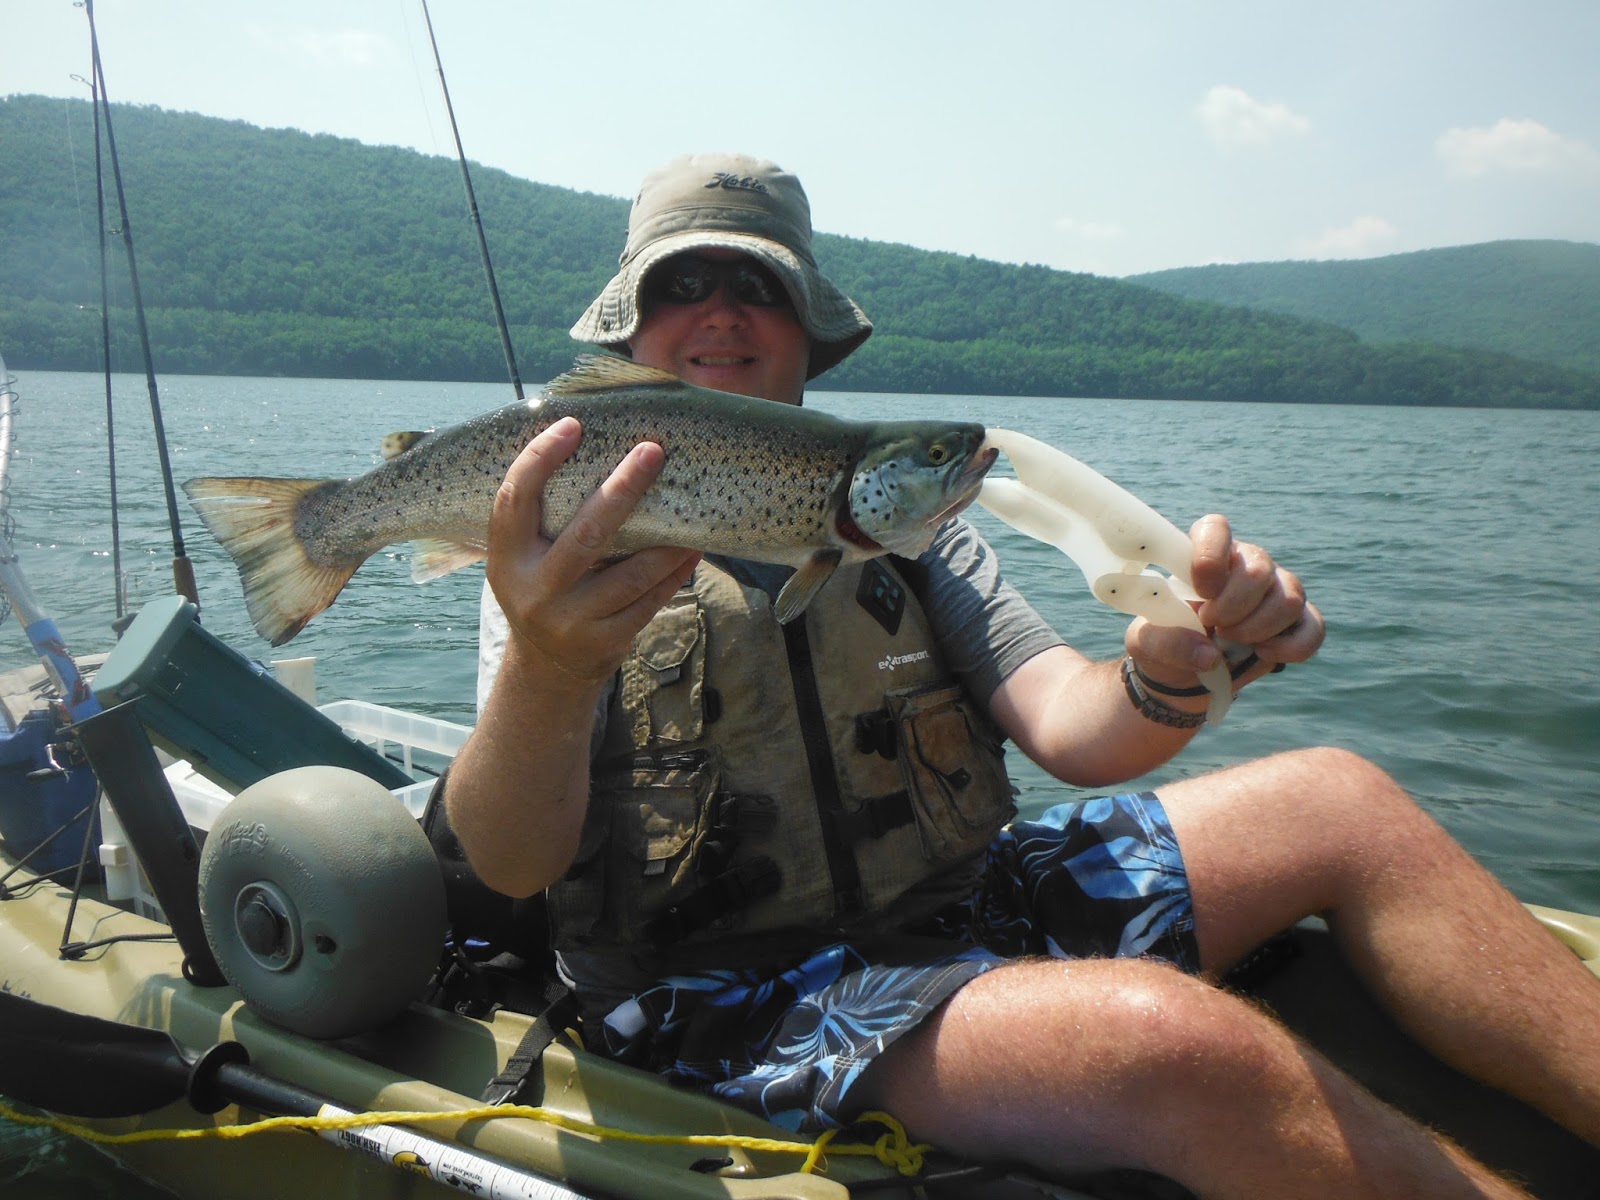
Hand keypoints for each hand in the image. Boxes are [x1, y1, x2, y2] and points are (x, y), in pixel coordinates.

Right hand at [487, 417, 700, 684]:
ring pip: (631, 574)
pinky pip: (650, 601)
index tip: (573, 425)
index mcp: (507, 560)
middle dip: (623, 489)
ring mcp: (572, 621)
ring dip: (667, 541)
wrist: (546, 670)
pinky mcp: (606, 642)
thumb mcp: (522, 560)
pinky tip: (691, 550)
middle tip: (652, 451)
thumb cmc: (541, 590)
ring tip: (691, 509)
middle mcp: (535, 591)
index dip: (539, 459)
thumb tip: (587, 443)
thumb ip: (542, 518)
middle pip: (586, 534)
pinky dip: (674, 573)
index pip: (515, 500)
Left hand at [1126, 513, 1323, 689]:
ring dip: (1259, 628)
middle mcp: (1245, 563)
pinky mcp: (1297, 621)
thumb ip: (1167, 643)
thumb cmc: (1165, 641)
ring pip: (1290, 597)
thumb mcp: (1147, 644)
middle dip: (1234, 606)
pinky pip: (1313, 627)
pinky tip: (1263, 653)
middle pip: (1258, 568)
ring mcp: (1276, 589)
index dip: (1210, 556)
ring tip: (1231, 642)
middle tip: (1213, 625)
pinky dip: (1291, 647)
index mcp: (1204, 554)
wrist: (1185, 671)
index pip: (1215, 527)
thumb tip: (1210, 654)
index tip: (1201, 591)